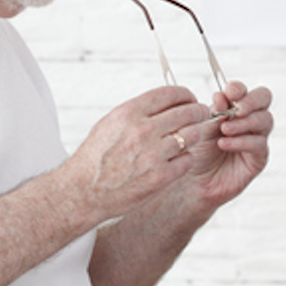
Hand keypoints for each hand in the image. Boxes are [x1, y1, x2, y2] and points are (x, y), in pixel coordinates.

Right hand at [66, 85, 210, 221]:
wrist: (83, 191)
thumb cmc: (95, 157)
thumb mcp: (110, 123)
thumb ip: (138, 111)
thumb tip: (165, 102)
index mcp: (130, 113)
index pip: (171, 93)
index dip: (186, 95)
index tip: (190, 99)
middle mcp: (143, 131)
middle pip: (187, 112)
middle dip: (199, 111)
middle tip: (202, 114)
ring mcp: (153, 154)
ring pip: (192, 135)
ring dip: (195, 134)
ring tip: (191, 136)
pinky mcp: (160, 177)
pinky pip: (187, 160)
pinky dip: (186, 158)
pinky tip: (180, 158)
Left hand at [182, 80, 272, 207]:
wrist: (192, 183)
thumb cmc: (196, 153)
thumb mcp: (202, 127)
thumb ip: (215, 112)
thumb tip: (222, 96)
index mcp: (234, 109)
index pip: (245, 91)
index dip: (239, 88)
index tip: (228, 93)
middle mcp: (248, 121)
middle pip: (264, 99)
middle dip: (251, 100)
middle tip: (237, 109)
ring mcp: (256, 138)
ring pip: (265, 120)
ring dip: (244, 122)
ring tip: (224, 130)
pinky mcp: (258, 159)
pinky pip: (259, 144)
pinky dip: (241, 141)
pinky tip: (224, 143)